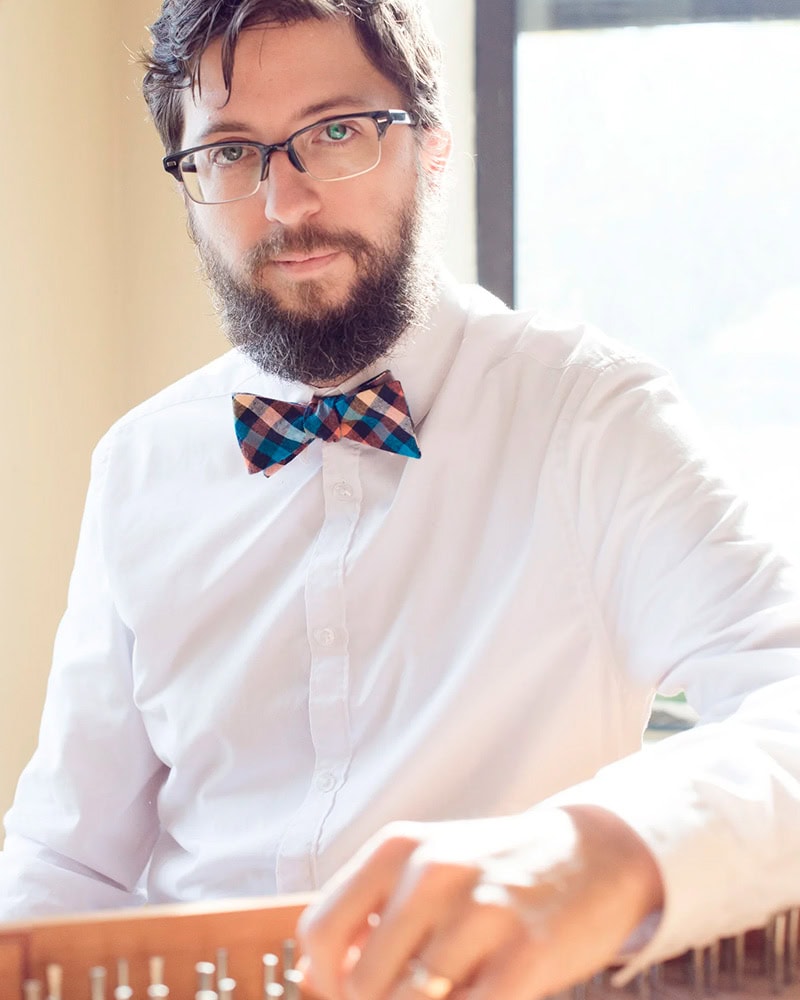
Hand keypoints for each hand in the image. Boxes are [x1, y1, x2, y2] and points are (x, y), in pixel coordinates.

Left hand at [297, 805, 663, 999]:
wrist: (596, 852)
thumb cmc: (499, 869)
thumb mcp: (429, 866)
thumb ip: (376, 914)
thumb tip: (319, 976)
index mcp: (398, 849)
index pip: (321, 932)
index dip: (322, 980)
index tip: (345, 992)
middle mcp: (432, 873)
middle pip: (360, 983)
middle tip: (414, 994)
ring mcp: (480, 912)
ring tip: (451, 990)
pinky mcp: (526, 954)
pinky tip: (480, 995)